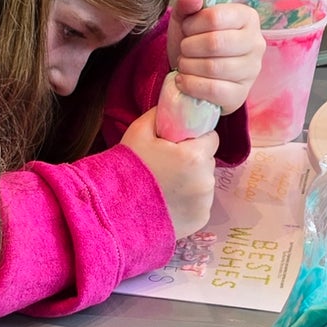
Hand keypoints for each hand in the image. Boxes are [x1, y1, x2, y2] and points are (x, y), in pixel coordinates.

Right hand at [120, 110, 217, 238]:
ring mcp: (204, 203)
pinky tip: (169, 202)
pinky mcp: (201, 220)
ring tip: (166, 185)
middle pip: (208, 161)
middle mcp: (205, 180)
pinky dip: (189, 201)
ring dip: (192, 181)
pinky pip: (200, 203)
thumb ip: (161, 114)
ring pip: (205, 182)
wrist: (115, 211)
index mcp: (194, 156)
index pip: (211, 138)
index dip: (196, 139)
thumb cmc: (127, 168)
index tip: (180, 144)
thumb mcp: (139, 132)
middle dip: (194, 160)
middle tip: (169, 165)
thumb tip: (173, 106)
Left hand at [167, 0, 262, 113]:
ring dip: (188, 66)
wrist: (195, 73)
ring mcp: (252, 71)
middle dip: (189, 47)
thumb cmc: (195, 42)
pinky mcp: (241, 94)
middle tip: (184, 50)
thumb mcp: (187, 20)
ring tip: (184, 64)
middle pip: (215, 43)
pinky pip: (214, 90)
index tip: (187, 29)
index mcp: (247, 17)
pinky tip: (184, 80)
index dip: (193, 24)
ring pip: (213, 67)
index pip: (216, 17)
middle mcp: (256, 42)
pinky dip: (191, 85)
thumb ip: (187, 5)